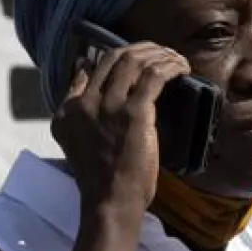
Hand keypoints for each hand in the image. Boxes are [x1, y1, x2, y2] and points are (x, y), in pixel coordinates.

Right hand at [51, 42, 190, 222]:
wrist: (110, 201)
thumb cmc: (99, 177)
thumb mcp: (73, 139)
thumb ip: (76, 109)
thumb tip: (83, 71)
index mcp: (70, 109)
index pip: (91, 68)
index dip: (116, 56)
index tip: (136, 56)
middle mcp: (86, 102)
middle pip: (115, 57)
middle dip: (141, 49)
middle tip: (161, 52)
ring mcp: (110, 105)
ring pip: (135, 61)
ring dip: (159, 54)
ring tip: (175, 59)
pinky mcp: (134, 112)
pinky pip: (155, 75)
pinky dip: (170, 66)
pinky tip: (182, 68)